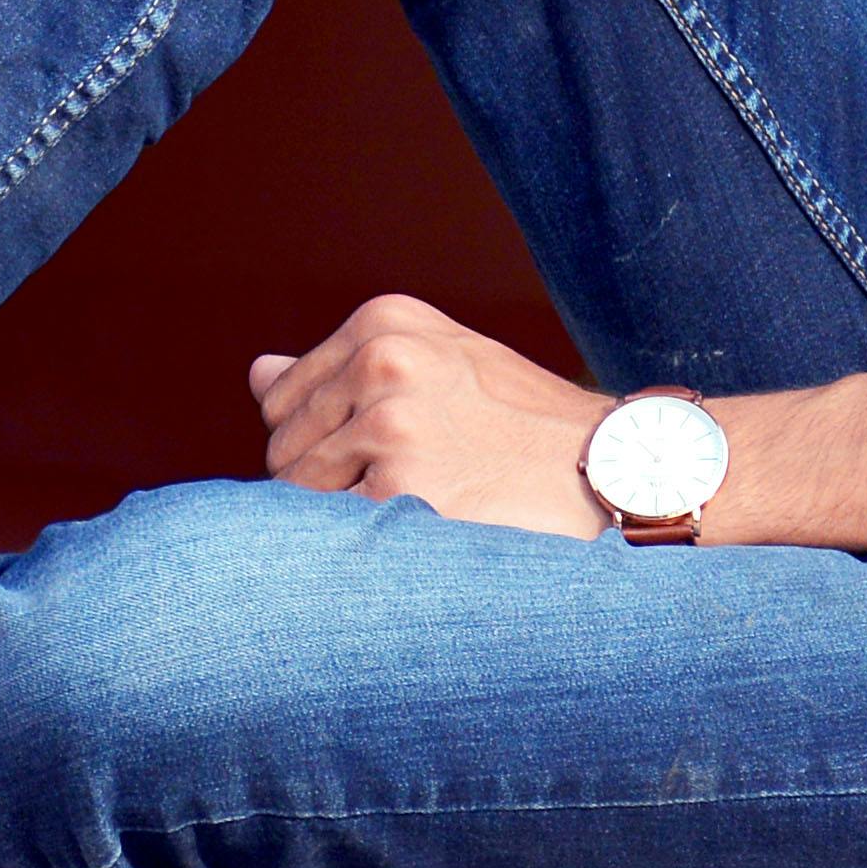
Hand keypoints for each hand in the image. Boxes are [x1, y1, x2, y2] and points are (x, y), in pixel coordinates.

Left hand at [248, 293, 614, 536]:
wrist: (611, 465)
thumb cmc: (521, 419)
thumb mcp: (438, 360)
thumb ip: (344, 364)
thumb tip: (255, 373)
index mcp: (383, 323)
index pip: (282, 399)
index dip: (315, 442)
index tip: (369, 460)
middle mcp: (380, 361)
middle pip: (284, 448)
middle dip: (320, 483)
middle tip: (396, 496)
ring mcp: (389, 424)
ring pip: (300, 494)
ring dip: (340, 519)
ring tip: (411, 516)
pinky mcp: (402, 487)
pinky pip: (336, 531)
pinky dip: (362, 545)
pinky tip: (415, 538)